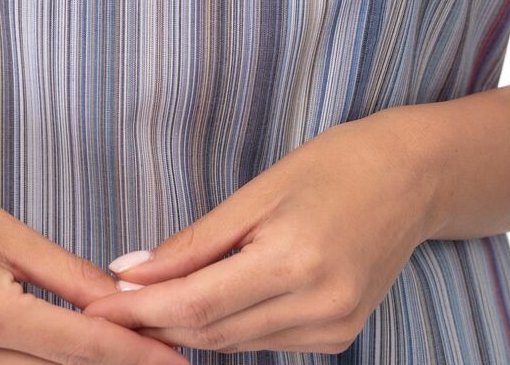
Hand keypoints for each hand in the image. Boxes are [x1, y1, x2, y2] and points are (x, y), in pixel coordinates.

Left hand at [81, 111, 434, 354]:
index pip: (196, 303)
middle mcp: (318, 306)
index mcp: (294, 260)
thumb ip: (196, 241)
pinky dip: (226, 329)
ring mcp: (333, 328)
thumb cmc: (334, 165)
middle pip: (212, 332)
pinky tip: (199, 308)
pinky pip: (265, 342)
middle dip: (153, 323)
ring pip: (235, 344)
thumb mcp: (259, 190)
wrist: (413, 178)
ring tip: (140, 307)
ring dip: (184, 329)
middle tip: (105, 308)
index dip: (140, 311)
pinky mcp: (339, 336)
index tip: (95, 306)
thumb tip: (131, 271)